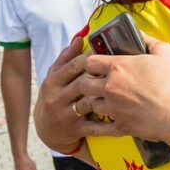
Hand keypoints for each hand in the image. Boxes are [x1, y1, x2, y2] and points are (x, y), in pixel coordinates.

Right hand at [32, 38, 115, 152]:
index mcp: (52, 82)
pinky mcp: (74, 130)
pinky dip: (109, 122)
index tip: (108, 54)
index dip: (93, 58)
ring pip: (89, 102)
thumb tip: (79, 38)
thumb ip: (65, 58)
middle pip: (83, 82)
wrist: (46, 131)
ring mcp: (64, 115)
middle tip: (120, 71)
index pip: (74, 66)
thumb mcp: (54, 78)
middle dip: (102, 76)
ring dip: (106, 96)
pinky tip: (122, 114)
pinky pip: (94, 125)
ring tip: (123, 90)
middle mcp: (56, 98)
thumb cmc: (55, 98)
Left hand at [79, 33, 169, 145]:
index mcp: (119, 67)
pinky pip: (98, 127)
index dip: (91, 62)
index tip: (97, 65)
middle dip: (88, 82)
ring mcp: (113, 108)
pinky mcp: (120, 126)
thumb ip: (148, 40)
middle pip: (83, 84)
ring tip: (103, 100)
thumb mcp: (165, 52)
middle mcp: (111, 87)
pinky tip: (97, 122)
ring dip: (94, 101)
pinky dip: (95, 125)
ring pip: (89, 104)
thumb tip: (139, 34)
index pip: (88, 62)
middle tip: (97, 82)